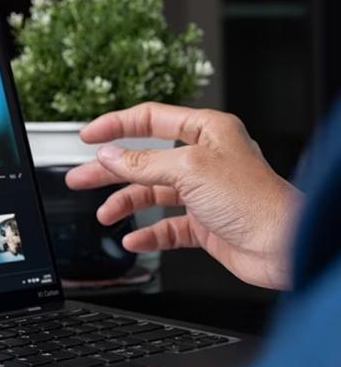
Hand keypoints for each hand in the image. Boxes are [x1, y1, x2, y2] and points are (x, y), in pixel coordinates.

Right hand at [65, 102, 301, 289]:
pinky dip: (147, 233)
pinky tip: (134, 238)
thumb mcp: (188, 170)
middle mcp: (204, 159)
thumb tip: (109, 156)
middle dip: (109, 170)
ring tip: (105, 214)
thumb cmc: (255, 200)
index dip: (116, 125)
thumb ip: (142, 162)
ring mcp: (203, 192)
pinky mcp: (204, 223)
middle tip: (80, 177)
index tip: (88, 135)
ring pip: (151, 194)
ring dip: (125, 204)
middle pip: (143, 159)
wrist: (285, 246)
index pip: (151, 119)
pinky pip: (166, 226)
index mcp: (206, 131)